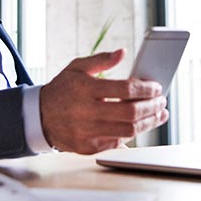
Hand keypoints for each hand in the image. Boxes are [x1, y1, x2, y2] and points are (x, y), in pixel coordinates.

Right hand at [39, 49, 168, 153]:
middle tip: (161, 101)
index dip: (146, 89)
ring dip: (148, 122)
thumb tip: (122, 53)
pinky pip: (117, 142)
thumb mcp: (76, 68)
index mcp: (85, 89)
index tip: (156, 87)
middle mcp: (86, 112)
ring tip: (157, 114)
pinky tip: (139, 124)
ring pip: (128, 131)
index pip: (125, 90)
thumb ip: (101, 60)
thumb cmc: (62, 89)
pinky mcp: (88, 147)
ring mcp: (87, 132)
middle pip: (130, 113)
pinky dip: (131, 133)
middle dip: (152, 107)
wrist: (39, 116)